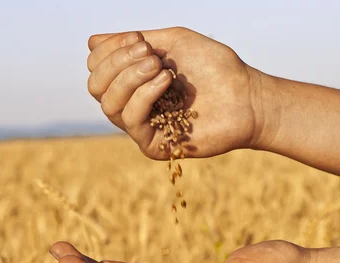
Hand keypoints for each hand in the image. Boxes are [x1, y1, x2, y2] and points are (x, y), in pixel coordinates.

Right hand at [86, 27, 268, 158]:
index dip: (110, 50)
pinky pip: (131, 120)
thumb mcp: (172, 42)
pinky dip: (145, 95)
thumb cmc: (215, 68)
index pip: (97, 68)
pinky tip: (166, 82)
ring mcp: (142, 127)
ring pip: (108, 104)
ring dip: (130, 78)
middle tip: (150, 54)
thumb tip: (92, 41)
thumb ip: (133, 42)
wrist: (248, 97)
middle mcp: (132, 105)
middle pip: (96, 86)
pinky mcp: (153, 145)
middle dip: (117, 64)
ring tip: (162, 68)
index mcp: (132, 82)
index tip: (140, 39)